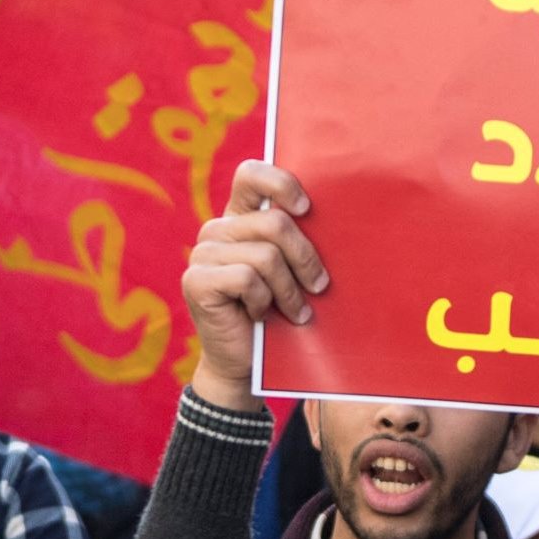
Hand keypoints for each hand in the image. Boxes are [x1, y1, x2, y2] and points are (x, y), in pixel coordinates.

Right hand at [183, 161, 327, 411]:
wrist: (249, 363)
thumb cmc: (281, 315)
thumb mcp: (295, 273)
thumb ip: (300, 242)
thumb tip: (342, 220)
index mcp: (241, 218)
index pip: (251, 175)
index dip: (281, 183)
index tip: (307, 208)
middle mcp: (218, 229)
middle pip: (275, 224)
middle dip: (306, 259)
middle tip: (318, 287)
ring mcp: (203, 253)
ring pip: (265, 255)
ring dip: (289, 290)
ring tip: (296, 311)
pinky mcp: (196, 281)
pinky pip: (247, 279)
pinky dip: (264, 301)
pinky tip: (262, 315)